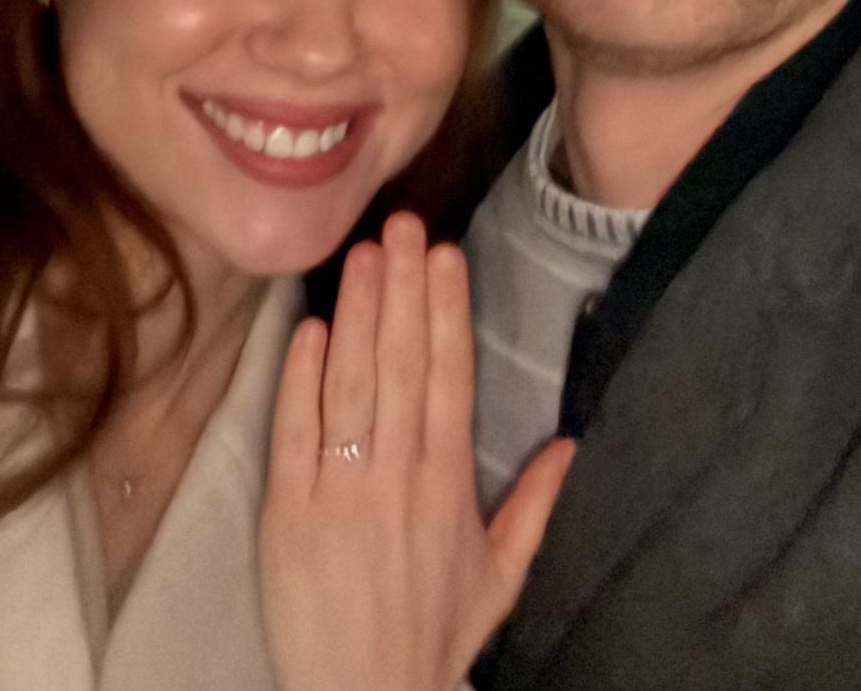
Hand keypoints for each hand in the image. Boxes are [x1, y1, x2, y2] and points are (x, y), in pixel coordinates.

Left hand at [261, 211, 573, 690]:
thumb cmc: (433, 634)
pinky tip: (312, 328)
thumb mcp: (499, 576)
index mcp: (449, 486)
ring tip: (364, 255)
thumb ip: (533, 505)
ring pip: (353, 386)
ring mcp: (341, 492)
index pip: (450, 380)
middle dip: (402, 291)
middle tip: (401, 226)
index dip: (447, 313)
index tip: (444, 256)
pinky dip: (301, 379)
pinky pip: (295, 434)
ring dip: (360, 316)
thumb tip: (571, 442)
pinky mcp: (289, 514)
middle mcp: (398, 478)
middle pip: (402, 367)